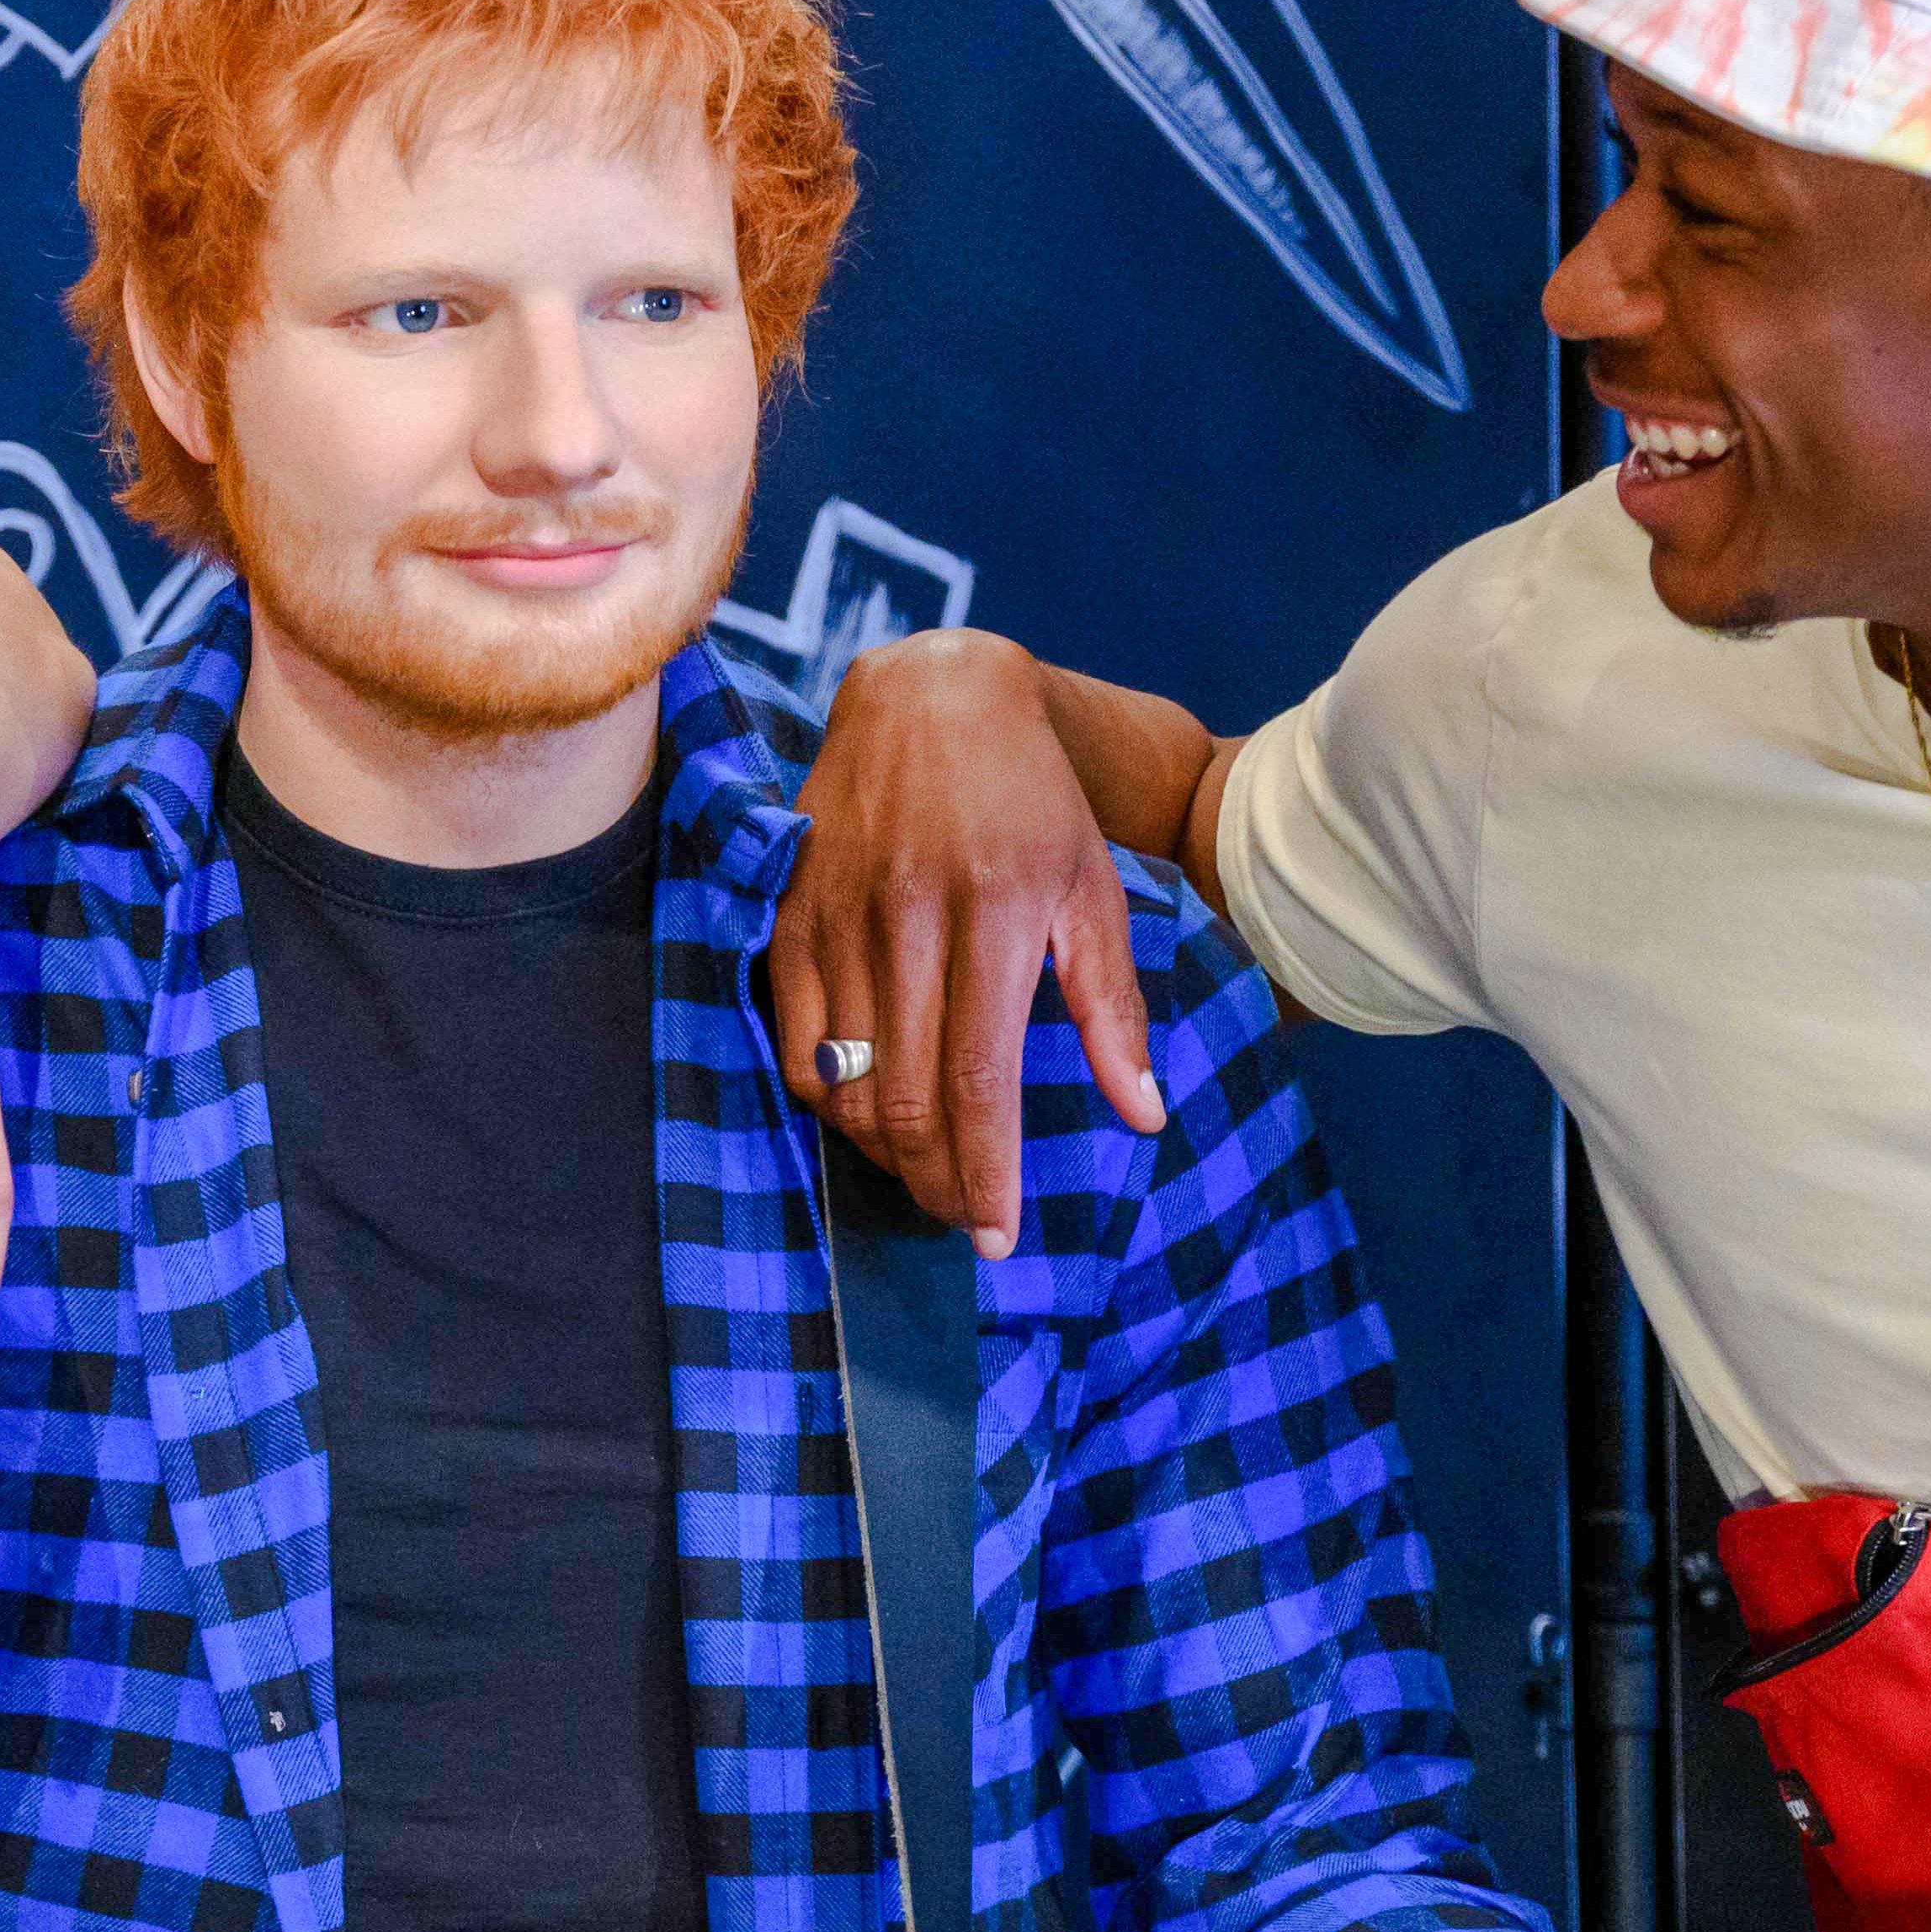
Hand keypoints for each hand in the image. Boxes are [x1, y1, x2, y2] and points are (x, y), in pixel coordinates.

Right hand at [767, 629, 1167, 1254]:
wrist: (931, 695)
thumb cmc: (1032, 799)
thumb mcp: (1092, 889)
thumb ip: (1112, 1008)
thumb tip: (1141, 1118)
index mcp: (993, 910)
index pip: (976, 1076)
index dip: (982, 1170)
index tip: (995, 1236)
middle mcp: (906, 914)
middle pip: (901, 1093)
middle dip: (933, 1177)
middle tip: (962, 1215)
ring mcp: (836, 913)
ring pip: (841, 1078)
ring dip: (881, 1148)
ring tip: (924, 1169)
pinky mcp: (789, 912)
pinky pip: (792, 1040)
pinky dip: (825, 1097)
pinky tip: (864, 1113)